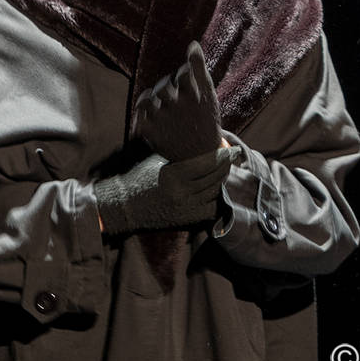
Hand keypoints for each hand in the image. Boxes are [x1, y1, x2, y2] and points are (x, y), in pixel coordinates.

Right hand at [93, 149, 230, 234]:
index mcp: (173, 174)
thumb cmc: (141, 177)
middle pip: (214, 177)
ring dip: (222, 180)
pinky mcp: (186, 220)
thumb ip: (179, 153)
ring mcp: (185, 208)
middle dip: (226, 165)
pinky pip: (210, 208)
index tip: (232, 148)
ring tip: (226, 169)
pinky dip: (216, 197)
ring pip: (214, 192)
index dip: (223, 155)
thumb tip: (202, 140)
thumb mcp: (158, 159)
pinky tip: (217, 188)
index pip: (207, 163)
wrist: (126, 205)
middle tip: (233, 156)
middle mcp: (181, 193)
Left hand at [131, 41, 221, 161]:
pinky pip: (138, 117)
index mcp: (194, 98)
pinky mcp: (151, 134)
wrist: (200, 154)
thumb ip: (198, 67)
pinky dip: (142, 114)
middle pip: (163, 87)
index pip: (183, 73)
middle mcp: (178, 109)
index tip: (186, 83)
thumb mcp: (207, 93)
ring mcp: (163, 122)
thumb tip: (192, 43)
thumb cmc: (203, 117)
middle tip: (173, 96)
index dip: (182, 74)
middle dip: (167, 87)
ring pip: (146, 99)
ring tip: (159, 104)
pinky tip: (152, 116)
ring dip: (149, 98)